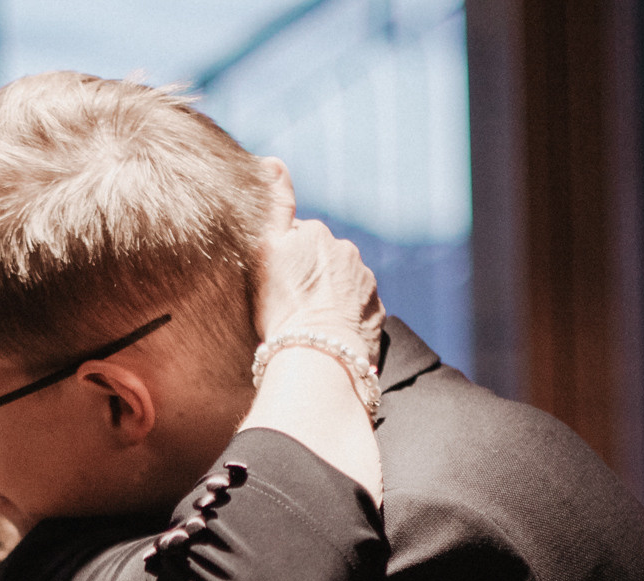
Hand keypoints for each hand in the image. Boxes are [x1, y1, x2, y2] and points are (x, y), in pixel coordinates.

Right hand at [253, 158, 383, 362]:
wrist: (319, 356)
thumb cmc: (284, 307)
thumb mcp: (267, 250)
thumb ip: (274, 204)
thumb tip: (275, 161)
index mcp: (316, 234)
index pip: (295, 238)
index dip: (282, 260)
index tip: (274, 283)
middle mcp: (346, 252)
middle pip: (322, 260)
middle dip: (311, 276)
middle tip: (291, 306)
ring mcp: (365, 284)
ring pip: (343, 285)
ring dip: (330, 298)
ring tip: (311, 324)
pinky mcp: (377, 314)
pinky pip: (358, 311)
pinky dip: (345, 319)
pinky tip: (329, 334)